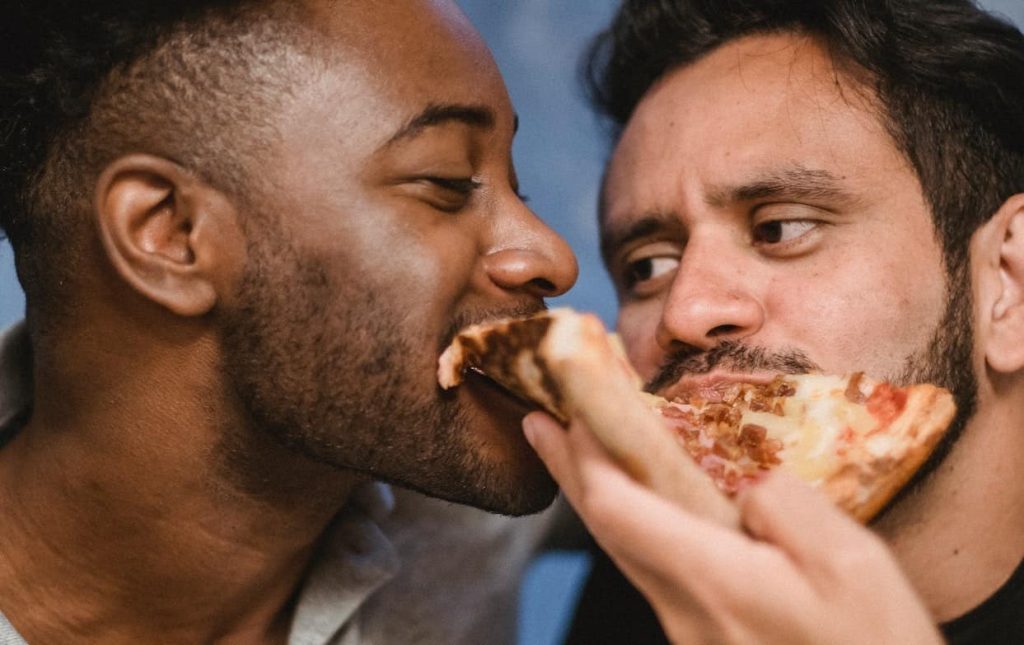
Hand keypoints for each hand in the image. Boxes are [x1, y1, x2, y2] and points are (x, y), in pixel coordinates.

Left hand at [523, 411, 942, 644]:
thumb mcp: (852, 563)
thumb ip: (788, 507)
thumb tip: (746, 488)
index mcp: (714, 582)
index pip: (618, 508)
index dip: (587, 455)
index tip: (574, 407)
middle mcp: (684, 611)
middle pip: (606, 530)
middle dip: (569, 471)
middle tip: (539, 423)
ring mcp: (689, 634)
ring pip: (626, 553)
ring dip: (598, 497)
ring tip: (579, 455)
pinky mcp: (704, 644)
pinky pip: (655, 574)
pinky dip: (636, 527)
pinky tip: (645, 508)